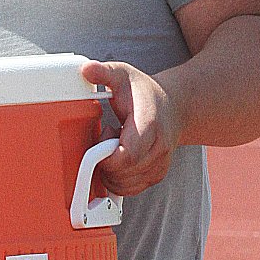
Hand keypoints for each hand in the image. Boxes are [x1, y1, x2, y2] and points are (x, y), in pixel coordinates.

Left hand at [80, 58, 181, 196]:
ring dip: (109, 172)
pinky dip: (116, 181)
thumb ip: (104, 72)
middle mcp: (159, 147)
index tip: (99, 142)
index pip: (129, 154)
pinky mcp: (155, 176)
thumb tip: (86, 69)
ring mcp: (159, 164)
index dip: (108, 155)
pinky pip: (131, 190)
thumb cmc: (145, 92)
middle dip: (105, 162)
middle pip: (125, 172)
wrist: (174, 107)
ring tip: (111, 149)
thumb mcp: (123, 75)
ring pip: (127, 185)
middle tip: (103, 142)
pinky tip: (116, 163)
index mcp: (150, 124)